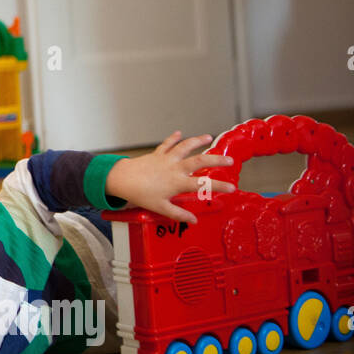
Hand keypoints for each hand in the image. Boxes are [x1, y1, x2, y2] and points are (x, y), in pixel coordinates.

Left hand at [106, 131, 236, 224]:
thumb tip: (194, 221)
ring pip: (185, 147)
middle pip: (199, 161)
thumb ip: (178, 214)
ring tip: (208, 137)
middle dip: (216, 160)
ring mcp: (166, 159)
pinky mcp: (157, 154)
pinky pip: (167, 144)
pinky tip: (179, 133)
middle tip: (230, 160)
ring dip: (197, 141)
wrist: (121, 179)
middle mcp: (175, 168)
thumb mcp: (160, 208)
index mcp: (177, 183)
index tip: (232, 189)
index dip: (219, 186)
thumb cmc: (141, 195)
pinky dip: (173, 138)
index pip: (203, 185)